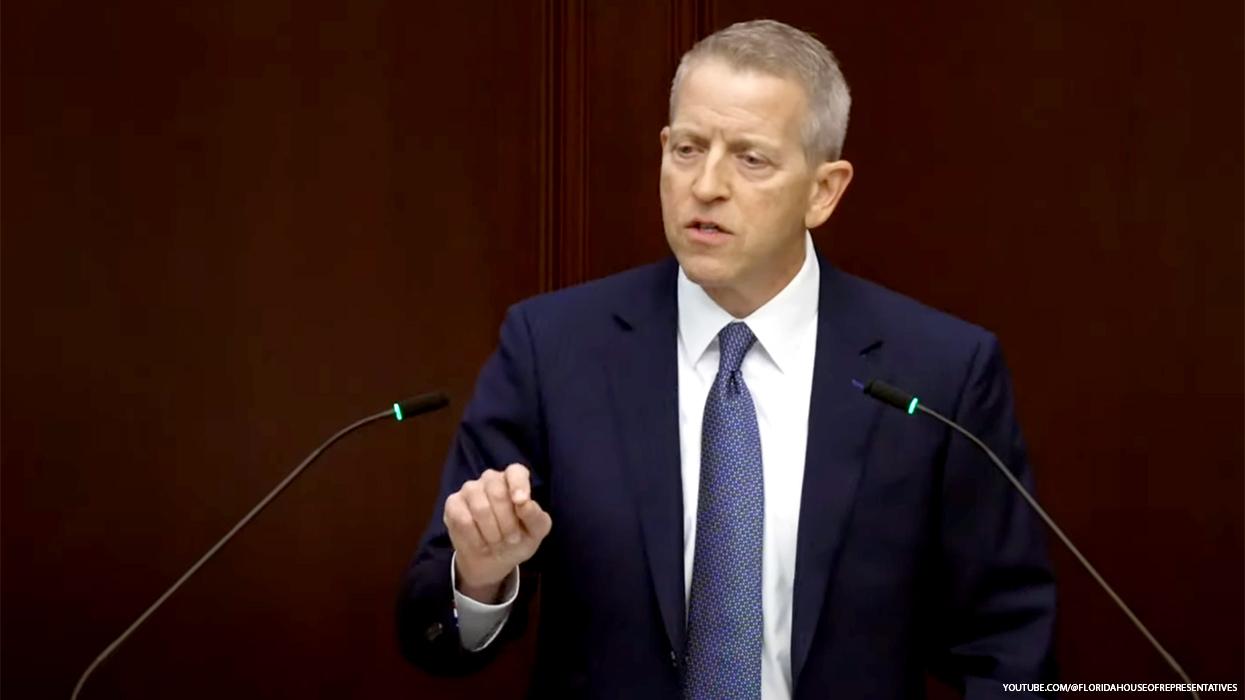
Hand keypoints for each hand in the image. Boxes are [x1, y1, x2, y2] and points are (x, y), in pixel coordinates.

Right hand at [443, 463, 551, 602]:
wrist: (493, 560)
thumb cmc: (518, 538)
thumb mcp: (535, 532)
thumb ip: (535, 516)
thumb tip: (524, 502)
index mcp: (513, 479)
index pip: (515, 471)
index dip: (518, 485)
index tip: (521, 502)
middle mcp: (491, 479)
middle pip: (498, 493)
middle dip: (507, 522)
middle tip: (513, 539)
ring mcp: (470, 489)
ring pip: (480, 507)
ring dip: (492, 532)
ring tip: (497, 542)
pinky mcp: (453, 504)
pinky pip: (463, 519)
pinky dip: (475, 538)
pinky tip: (481, 544)